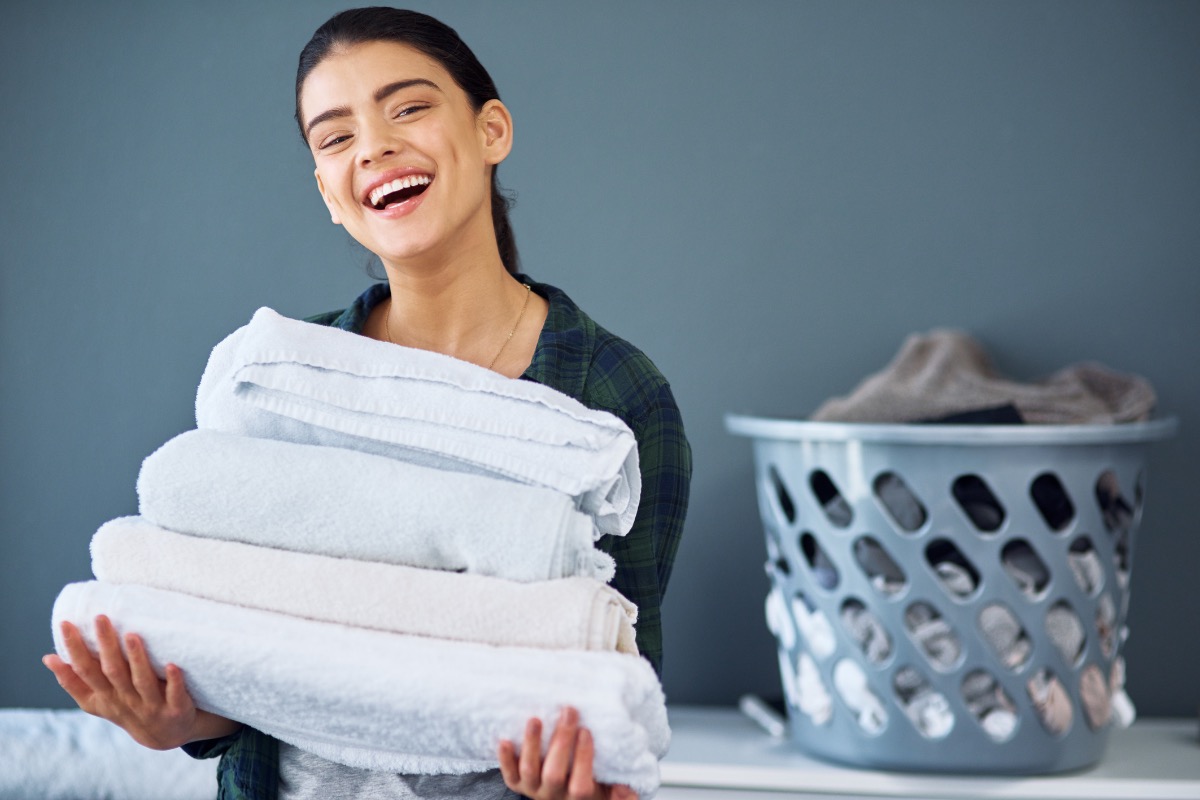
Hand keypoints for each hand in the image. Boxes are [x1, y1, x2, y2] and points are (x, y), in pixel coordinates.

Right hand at [42, 615, 239, 749]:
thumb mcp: (97, 701)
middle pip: (112, 672)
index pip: (84, 672)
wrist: (166, 735)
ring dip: (136, 659)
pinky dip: (173, 680)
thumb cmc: (127, 707)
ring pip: (141, 681)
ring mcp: (150, 706)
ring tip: (131, 635)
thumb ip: (74, 681)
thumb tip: (48, 658)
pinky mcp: (175, 709)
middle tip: (100, 617)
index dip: (74, 650)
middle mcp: (125, 701)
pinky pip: (174, 694)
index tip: (66, 624)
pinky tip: (172, 664)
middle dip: (105, 646)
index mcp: (104, 697)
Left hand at [498, 706, 636, 799]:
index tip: (587, 731)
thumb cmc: (590, 787)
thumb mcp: (608, 793)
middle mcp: (553, 796)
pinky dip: (504, 759)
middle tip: (569, 712)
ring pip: (529, 771)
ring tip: (535, 719)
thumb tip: (626, 789)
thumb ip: (622, 794)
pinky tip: (504, 740)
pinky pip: (509, 775)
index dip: (583, 759)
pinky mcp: (517, 784)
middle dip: (561, 741)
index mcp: (578, 797)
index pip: (581, 784)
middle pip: (554, 774)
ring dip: (532, 745)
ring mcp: (533, 790)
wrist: (563, 797)